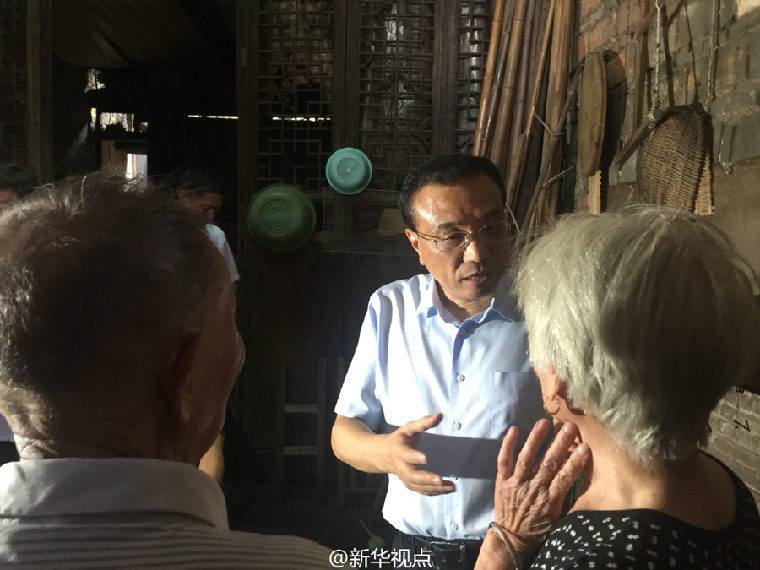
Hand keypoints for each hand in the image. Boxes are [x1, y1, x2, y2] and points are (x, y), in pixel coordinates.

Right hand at [383, 413, 454, 495]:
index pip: (405, 454)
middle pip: (411, 475)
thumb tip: (439, 416)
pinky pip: (420, 490)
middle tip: (440, 479)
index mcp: (398, 450)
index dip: (414, 456)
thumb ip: (422, 423)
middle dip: (426, 478)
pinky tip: (445, 490)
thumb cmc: (398, 439)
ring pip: (417, 485)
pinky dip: (432, 492)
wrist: (381, 454)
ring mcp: (404, 477)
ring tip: (449, 486)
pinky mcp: (408, 483)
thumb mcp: (407, 428)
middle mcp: (400, 466)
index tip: (426, 458)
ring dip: (433, 487)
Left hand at [493, 419, 589, 555]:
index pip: (564, 478)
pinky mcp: (502, 481)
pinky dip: (507, 445)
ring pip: (526, 458)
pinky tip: (514, 429)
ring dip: (535, 439)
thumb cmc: (539, 527)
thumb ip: (567, 497)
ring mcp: (516, 483)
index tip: (584, 446)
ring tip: (544, 422)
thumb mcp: (558, 517)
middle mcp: (533, 489)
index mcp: (549, 500)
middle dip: (559, 444)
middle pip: (548, 464)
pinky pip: (503, 461)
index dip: (574, 462)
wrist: (511, 538)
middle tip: (569, 426)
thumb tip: (579, 475)